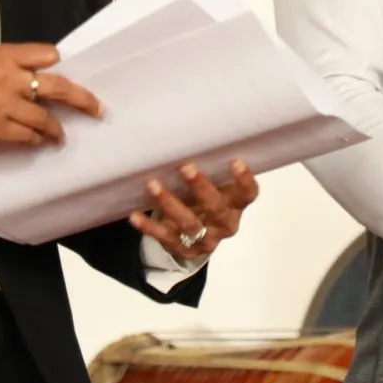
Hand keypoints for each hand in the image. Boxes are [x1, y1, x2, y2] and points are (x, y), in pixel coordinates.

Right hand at [0, 44, 100, 147]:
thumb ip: (6, 64)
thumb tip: (34, 74)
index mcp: (3, 55)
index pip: (47, 55)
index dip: (58, 66)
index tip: (65, 74)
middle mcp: (7, 78)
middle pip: (58, 87)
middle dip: (83, 100)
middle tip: (97, 109)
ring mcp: (2, 106)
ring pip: (45, 119)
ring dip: (56, 129)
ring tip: (60, 135)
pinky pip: (26, 138)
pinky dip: (35, 141)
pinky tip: (37, 143)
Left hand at [129, 160, 259, 260]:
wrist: (198, 236)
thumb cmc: (206, 198)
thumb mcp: (216, 185)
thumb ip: (211, 168)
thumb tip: (189, 133)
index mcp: (236, 204)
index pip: (247, 194)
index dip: (244, 180)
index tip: (236, 161)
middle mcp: (224, 223)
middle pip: (216, 208)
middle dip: (201, 187)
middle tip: (186, 167)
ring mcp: (205, 239)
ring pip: (189, 224)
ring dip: (170, 203)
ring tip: (153, 184)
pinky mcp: (183, 249)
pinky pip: (165, 238)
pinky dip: (149, 228)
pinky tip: (135, 216)